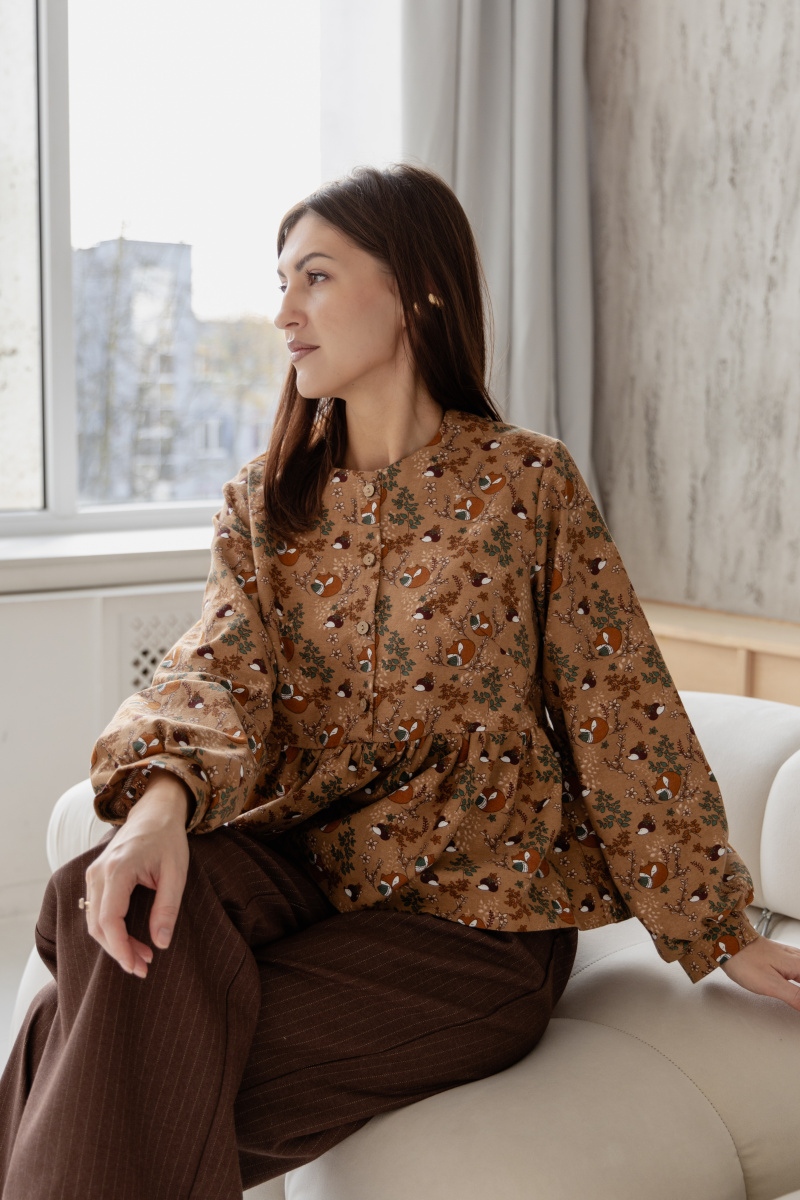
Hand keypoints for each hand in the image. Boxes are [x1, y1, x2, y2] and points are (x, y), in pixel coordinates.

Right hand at [83, 770, 191, 977]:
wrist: (155, 811)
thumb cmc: (168, 839)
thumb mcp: (176, 873)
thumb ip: (167, 908)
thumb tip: (161, 943)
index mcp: (118, 870)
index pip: (109, 920)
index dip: (120, 948)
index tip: (138, 966)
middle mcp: (99, 873)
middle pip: (97, 925)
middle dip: (119, 951)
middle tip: (143, 967)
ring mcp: (93, 874)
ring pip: (93, 920)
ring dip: (114, 942)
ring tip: (141, 956)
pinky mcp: (95, 876)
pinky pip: (95, 910)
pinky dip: (109, 929)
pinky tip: (130, 938)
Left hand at [719, 934, 799, 1009]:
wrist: (727, 942)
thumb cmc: (745, 961)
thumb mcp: (771, 984)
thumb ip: (795, 996)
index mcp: (799, 965)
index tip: (798, 1003)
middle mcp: (797, 958)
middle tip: (797, 1002)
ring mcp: (790, 956)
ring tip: (796, 998)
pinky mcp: (782, 957)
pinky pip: (799, 969)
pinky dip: (799, 980)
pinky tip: (796, 986)